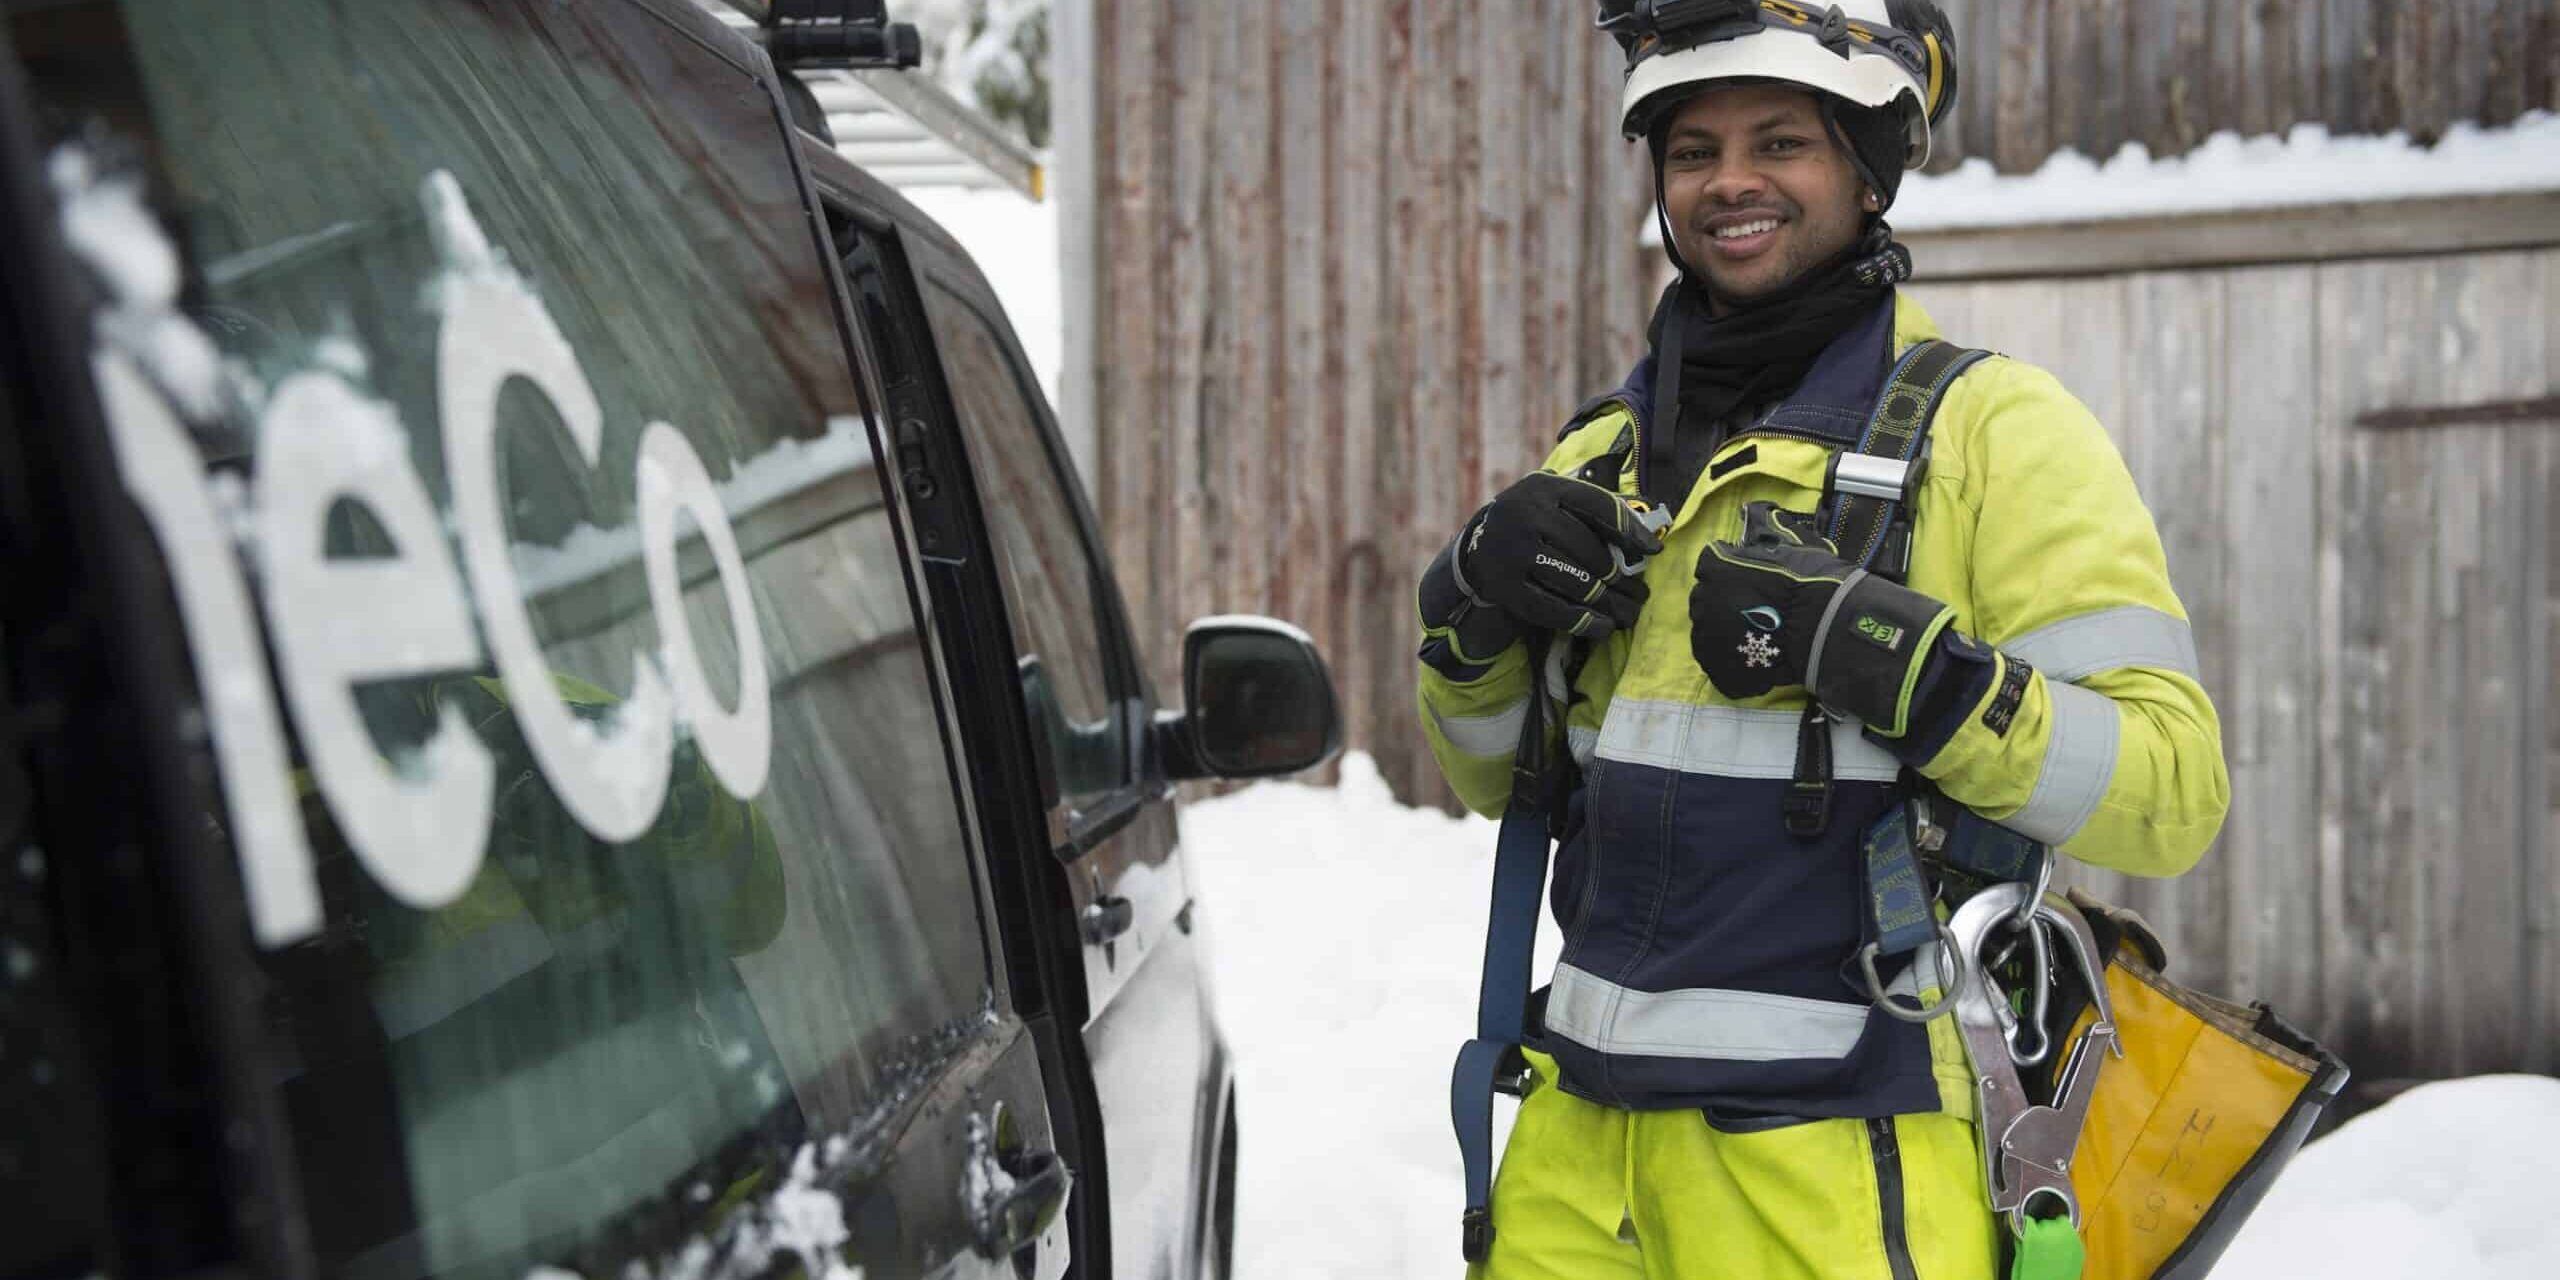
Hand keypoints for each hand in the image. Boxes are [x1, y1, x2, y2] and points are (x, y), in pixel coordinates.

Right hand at [1451, 473, 1662, 639]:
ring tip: (1628, 613)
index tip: (1653, 551)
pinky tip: (1603, 627)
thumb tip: (1648, 534)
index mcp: (1545, 488)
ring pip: (1574, 582)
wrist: (1477, 546)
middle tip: (1639, 593)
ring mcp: (1512, 552)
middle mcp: (1526, 514)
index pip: (1598, 506)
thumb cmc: (1535, 521)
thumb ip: (1595, 508)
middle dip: (1618, 575)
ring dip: (1607, 602)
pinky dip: (1581, 622)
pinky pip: (1551, 609)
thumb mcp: (1556, 499)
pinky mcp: (1504, 586)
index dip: (1630, 530)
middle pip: (1588, 550)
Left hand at [1690, 502, 1953, 732]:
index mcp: (1716, 566)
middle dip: (1725, 599)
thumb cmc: (1811, 581)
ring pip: (1707, 629)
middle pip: (1705, 597)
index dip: (1730, 570)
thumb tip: (1753, 510)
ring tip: (1756, 633)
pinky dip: (1729, 657)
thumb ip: (1767, 527)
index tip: (1750, 576)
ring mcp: (1706, 635)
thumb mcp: (1792, 543)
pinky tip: (1753, 654)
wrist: (1826, 627)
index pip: (1710, 564)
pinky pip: (1715, 659)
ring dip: (1725, 628)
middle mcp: (1703, 599)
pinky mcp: (1716, 666)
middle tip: (1756, 607)